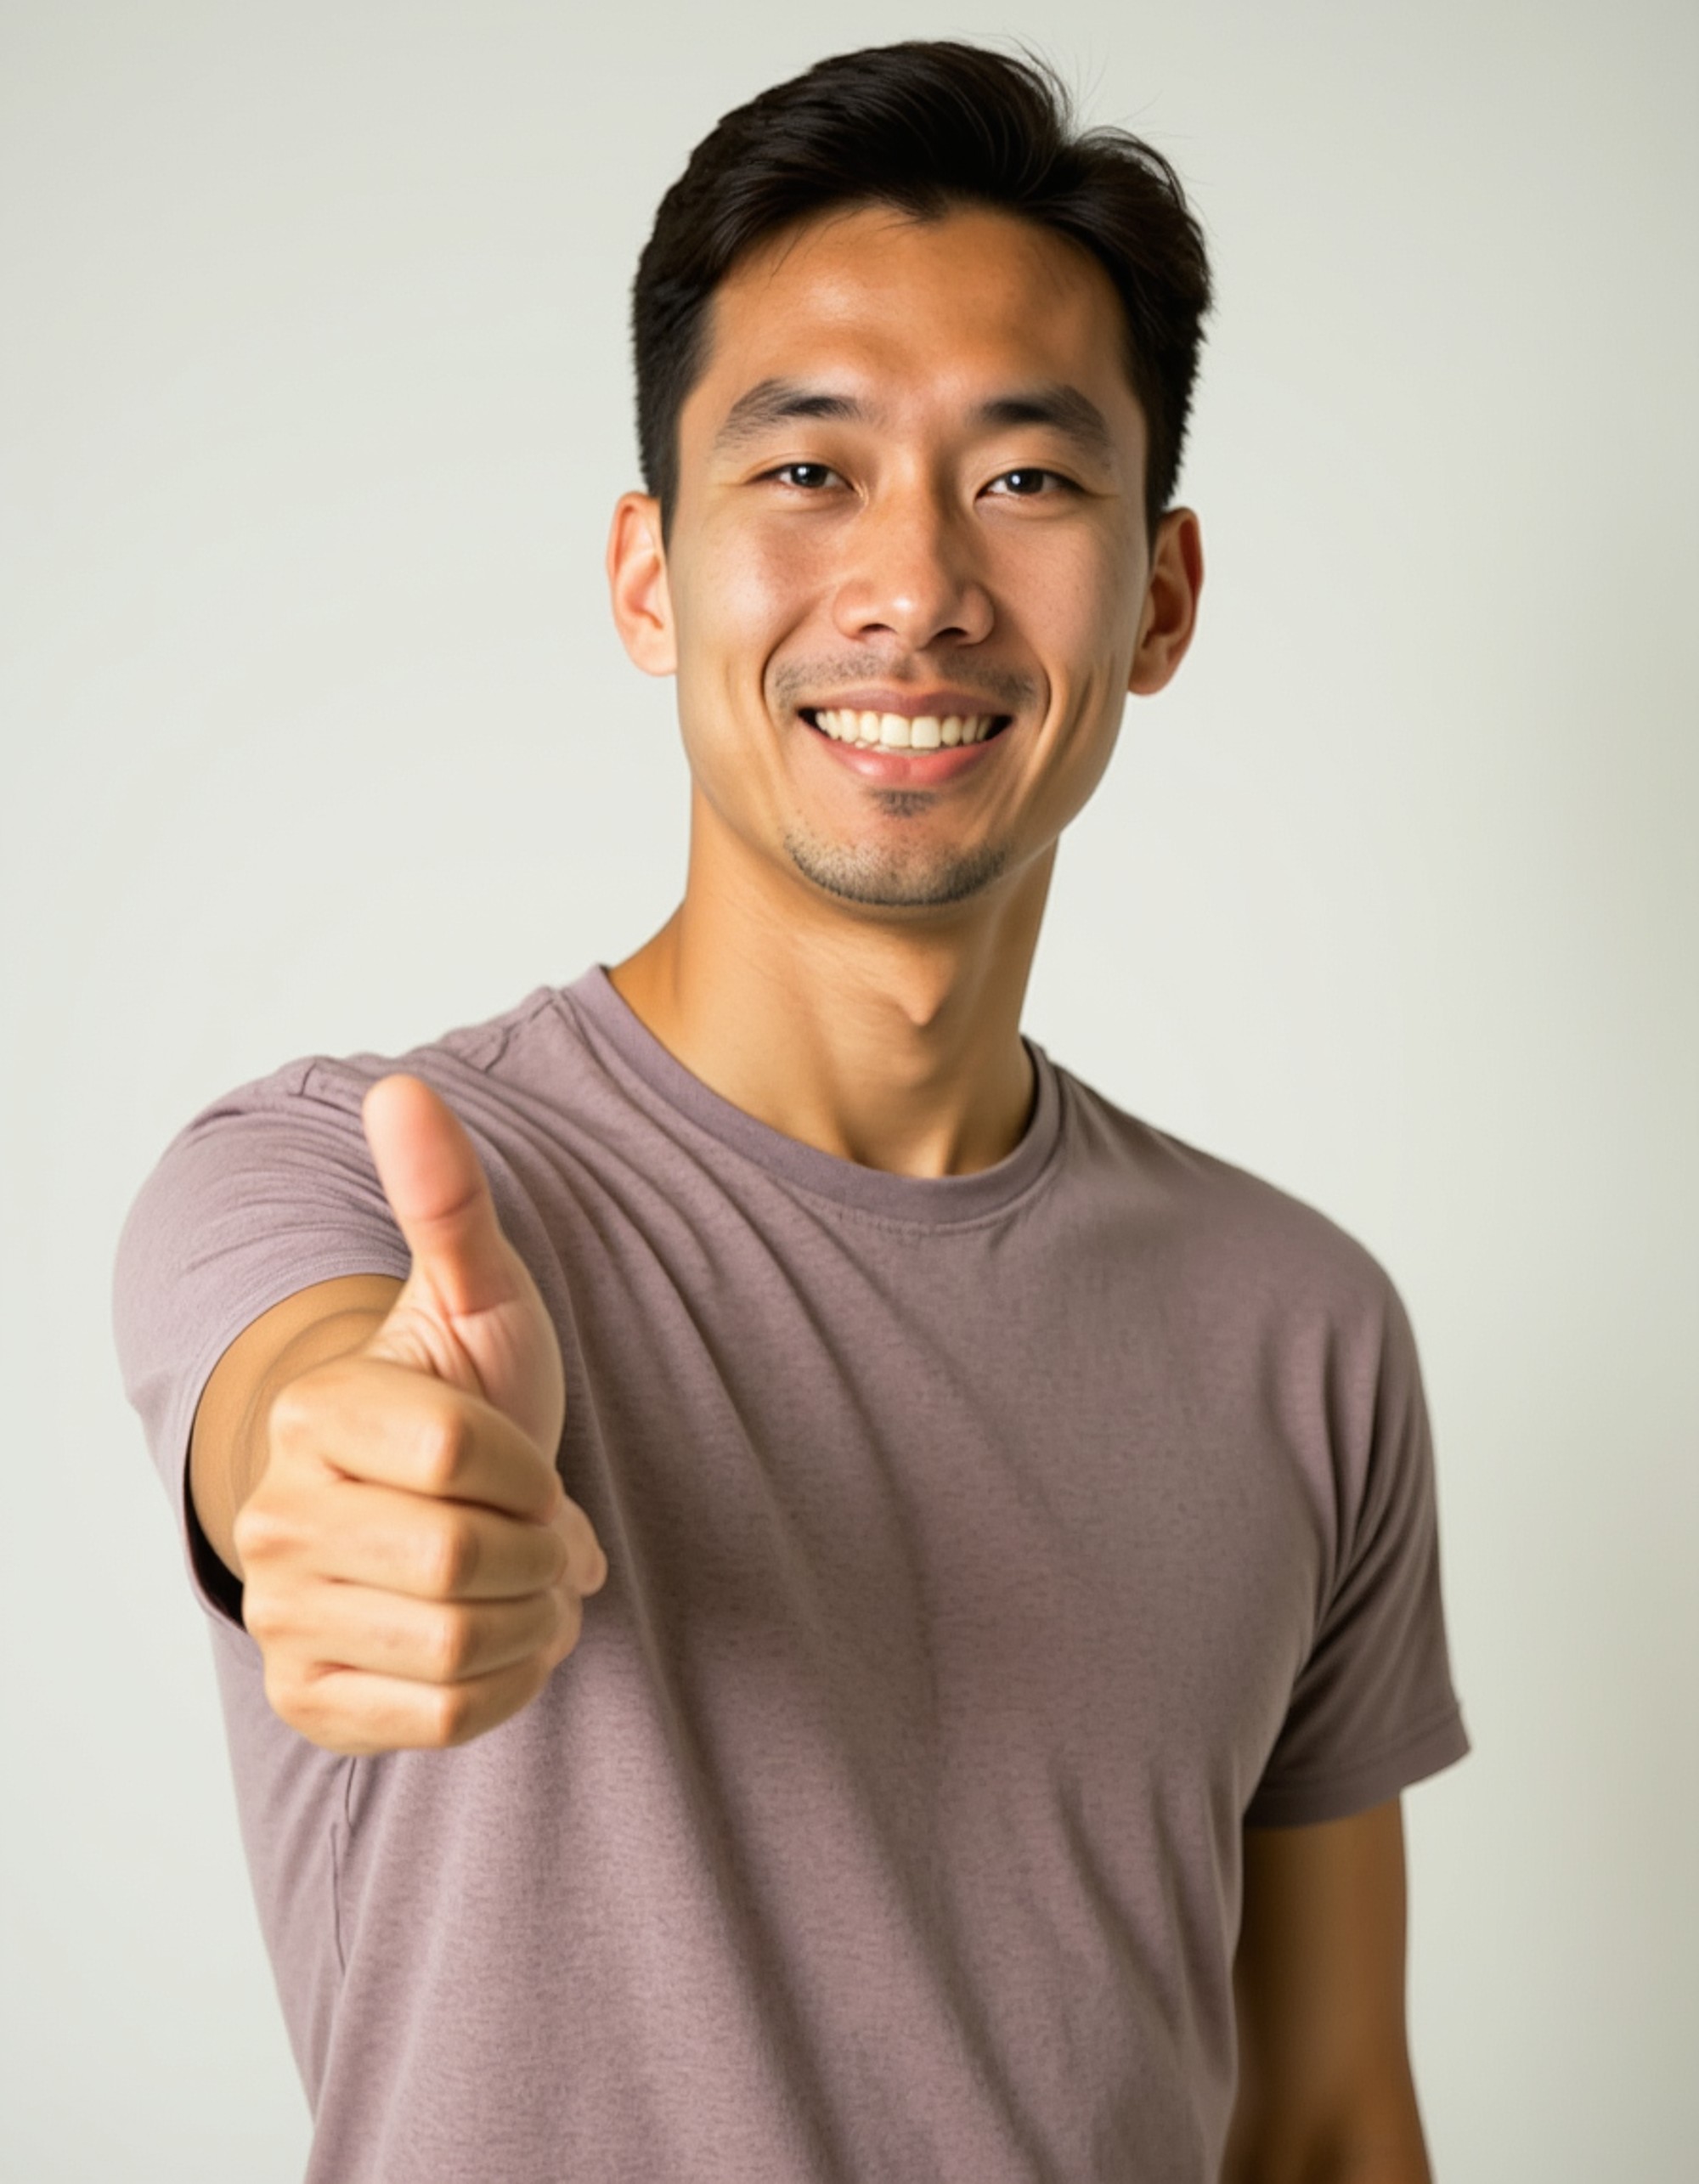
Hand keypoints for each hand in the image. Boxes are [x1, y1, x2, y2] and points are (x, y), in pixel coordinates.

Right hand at [233, 1074, 606, 1754]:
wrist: (443, 1506)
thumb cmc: (475, 1392)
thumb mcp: (481, 1296)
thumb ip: (447, 1202)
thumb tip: (401, 1090)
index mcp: (312, 1410)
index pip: (462, 1454)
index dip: (532, 1467)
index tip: (534, 1464)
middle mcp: (273, 1516)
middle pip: (463, 1558)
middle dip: (541, 1551)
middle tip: (548, 1535)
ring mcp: (281, 1615)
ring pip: (460, 1643)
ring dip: (533, 1618)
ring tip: (528, 1583)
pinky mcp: (307, 1697)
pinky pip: (443, 1716)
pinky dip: (509, 1683)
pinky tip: (503, 1638)